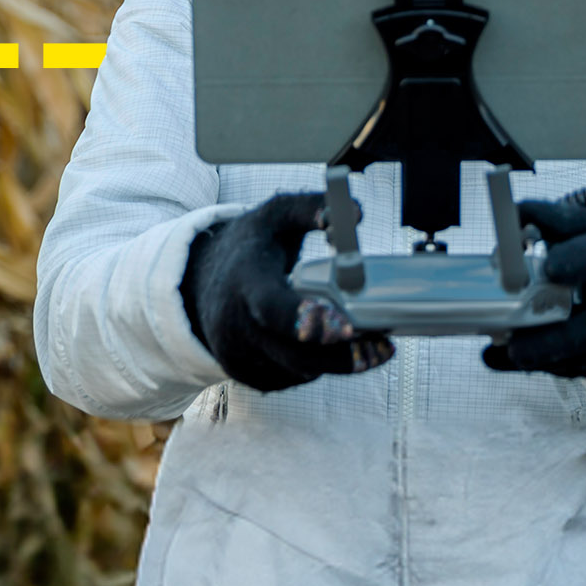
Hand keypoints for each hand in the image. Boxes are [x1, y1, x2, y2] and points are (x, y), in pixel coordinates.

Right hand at [182, 193, 395, 391]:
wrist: (201, 281)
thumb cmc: (252, 245)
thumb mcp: (276, 215)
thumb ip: (313, 208)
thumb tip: (355, 213)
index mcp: (244, 281)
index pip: (270, 308)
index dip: (306, 320)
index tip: (345, 326)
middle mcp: (235, 325)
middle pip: (295, 355)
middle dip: (343, 356)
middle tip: (384, 347)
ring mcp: (238, 355)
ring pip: (299, 372)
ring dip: (339, 363)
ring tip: (373, 345)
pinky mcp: (247, 374)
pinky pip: (292, 378)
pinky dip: (319, 367)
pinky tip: (336, 349)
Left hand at [482, 199, 585, 385]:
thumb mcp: (584, 229)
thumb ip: (548, 220)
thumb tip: (512, 216)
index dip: (579, 260)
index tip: (548, 267)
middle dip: (556, 340)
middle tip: (515, 345)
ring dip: (543, 359)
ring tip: (506, 353)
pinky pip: (578, 370)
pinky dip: (541, 367)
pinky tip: (507, 360)